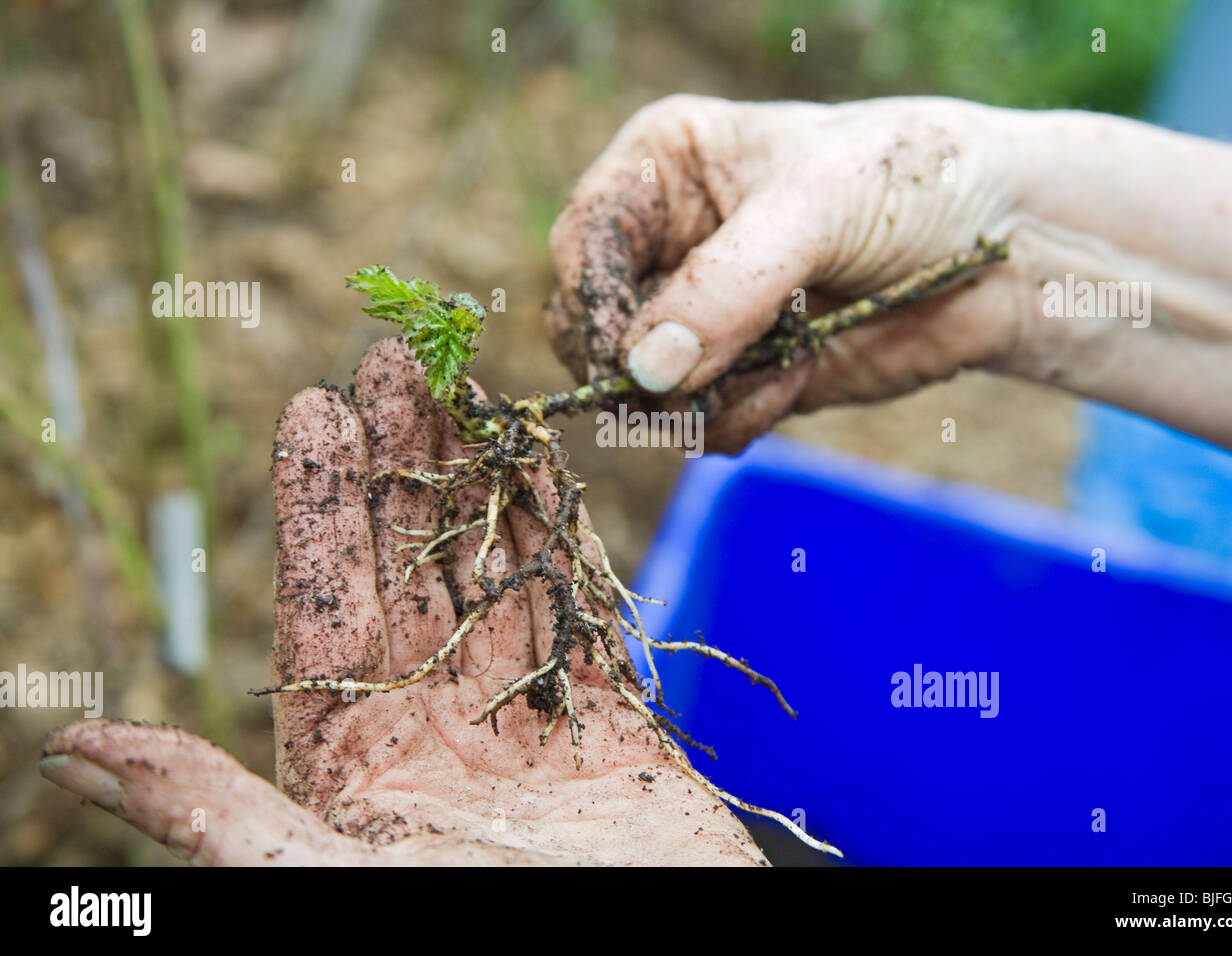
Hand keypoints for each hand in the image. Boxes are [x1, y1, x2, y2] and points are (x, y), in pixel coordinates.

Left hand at [39, 339, 766, 865]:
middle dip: (400, 466)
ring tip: (463, 391)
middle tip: (394, 362)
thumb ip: (210, 811)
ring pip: (490, 576)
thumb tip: (72, 755)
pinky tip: (540, 468)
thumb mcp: (316, 882)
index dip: (318, 509)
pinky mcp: (606, 728)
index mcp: (357, 769)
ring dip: (475, 482)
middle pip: (410, 573)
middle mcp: (433, 732)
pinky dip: (560, 537)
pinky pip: (577, 613)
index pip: (324, 613)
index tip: (315, 412)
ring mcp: (521, 723)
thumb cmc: (479, 940)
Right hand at [548, 94, 1231, 469]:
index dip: (595, 303)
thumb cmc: (913, 181)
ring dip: (702, 399)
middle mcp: (670, 247)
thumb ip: (727, 284)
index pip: (585, 245)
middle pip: (595, 329)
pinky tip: (796, 380)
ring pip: (645, 392)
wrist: (1008, 248)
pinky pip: (702, 423)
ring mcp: (705, 321)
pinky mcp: (743, 377)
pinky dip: (738, 419)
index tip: (632, 355)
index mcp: (663, 172)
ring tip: (783, 362)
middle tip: (696, 382)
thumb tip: (644, 370)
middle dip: (642, 368)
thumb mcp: (816, 207)